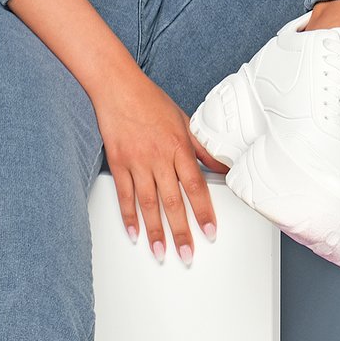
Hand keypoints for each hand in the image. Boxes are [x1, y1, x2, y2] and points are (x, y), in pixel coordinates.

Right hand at [91, 67, 230, 263]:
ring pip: (148, 202)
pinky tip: (134, 232)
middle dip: (181, 231)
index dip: (203, 210)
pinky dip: (128, 215)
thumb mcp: (184, 119)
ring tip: (161, 252)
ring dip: (155, 230)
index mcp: (178, 145)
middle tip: (187, 255)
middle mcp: (159, 156)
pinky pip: (124, 194)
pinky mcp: (118, 162)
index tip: (210, 231)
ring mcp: (137, 161)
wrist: (118, 86)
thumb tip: (221, 166)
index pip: (195, 185)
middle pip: (172, 200)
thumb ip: (201, 146)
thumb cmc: (151, 101)